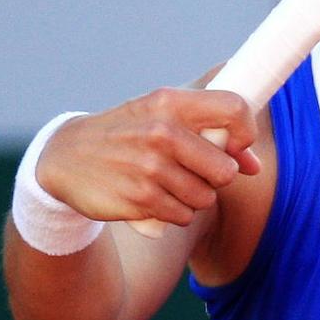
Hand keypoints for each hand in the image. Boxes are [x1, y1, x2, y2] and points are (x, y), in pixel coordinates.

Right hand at [36, 88, 260, 227]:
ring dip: (194, 198)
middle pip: (225, 169)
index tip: (236, 144)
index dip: (246, 132)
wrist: (65, 157)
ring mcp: (149, 167)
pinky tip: (154, 198)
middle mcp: (162, 132)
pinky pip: (182, 216)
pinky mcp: (138, 199)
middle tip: (194, 171)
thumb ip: (213, 136)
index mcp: (171, 102)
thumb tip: (254, 167)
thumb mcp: (165, 119)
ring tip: (169, 183)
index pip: (235, 108)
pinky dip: (174, 213)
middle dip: (216, 177)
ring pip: (206, 198)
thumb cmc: (131, 133)